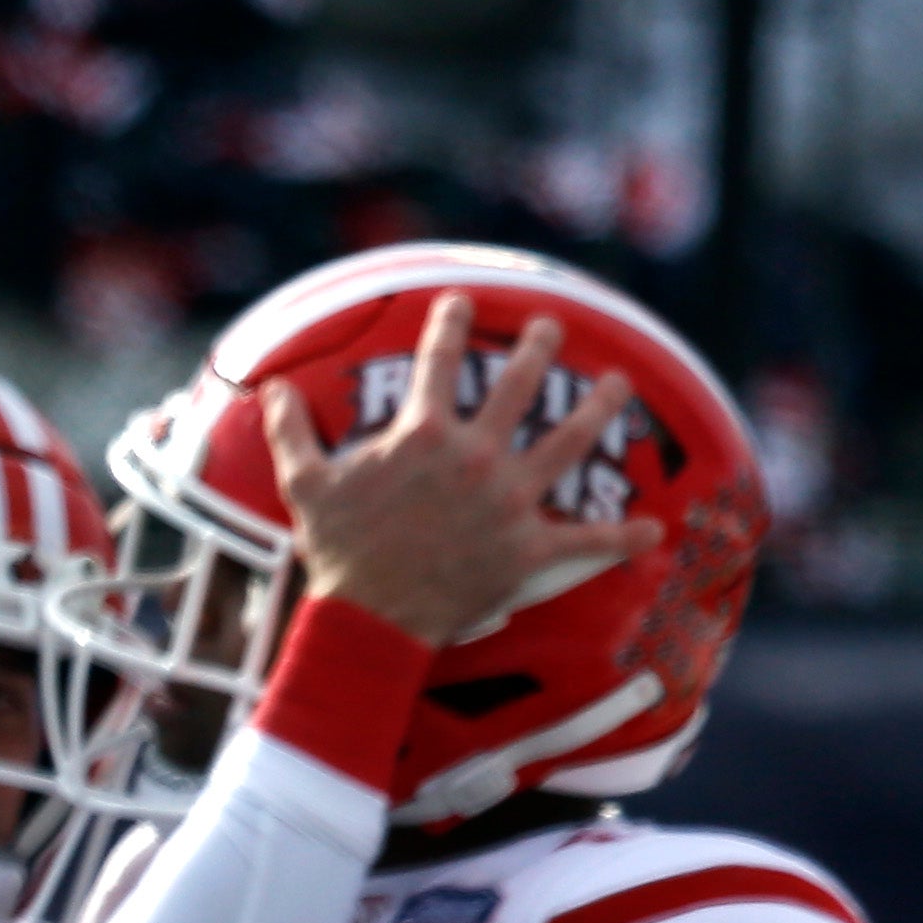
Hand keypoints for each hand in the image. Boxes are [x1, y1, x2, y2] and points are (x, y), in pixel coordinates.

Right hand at [265, 295, 661, 647]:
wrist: (369, 621)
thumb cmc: (337, 552)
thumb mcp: (304, 485)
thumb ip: (290, 432)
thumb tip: (269, 388)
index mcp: (424, 434)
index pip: (439, 362)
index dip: (450, 324)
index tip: (461, 300)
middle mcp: (475, 457)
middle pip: (518, 387)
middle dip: (538, 348)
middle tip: (551, 327)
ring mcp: (508, 502)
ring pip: (567, 443)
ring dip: (599, 409)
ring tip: (619, 384)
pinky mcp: (527, 550)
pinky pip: (583, 542)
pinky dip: (620, 540)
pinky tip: (653, 531)